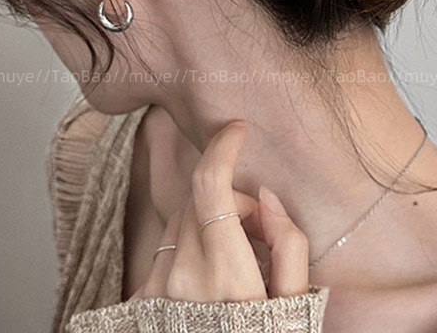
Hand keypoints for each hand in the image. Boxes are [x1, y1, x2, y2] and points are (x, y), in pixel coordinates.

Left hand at [131, 120, 309, 301]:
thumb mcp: (294, 307)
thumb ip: (288, 245)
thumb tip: (267, 197)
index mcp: (222, 277)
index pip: (209, 186)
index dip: (223, 147)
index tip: (236, 130)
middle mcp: (179, 276)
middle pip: (198, 197)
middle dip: (232, 197)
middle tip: (259, 230)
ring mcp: (155, 287)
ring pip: (181, 216)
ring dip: (211, 218)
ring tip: (238, 257)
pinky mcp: (141, 295)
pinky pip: (169, 244)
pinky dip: (193, 241)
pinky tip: (213, 273)